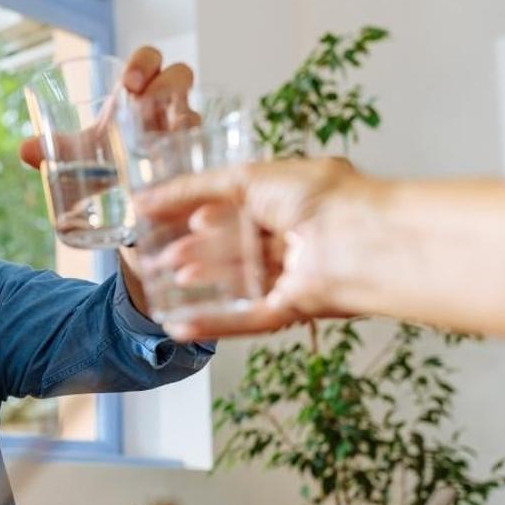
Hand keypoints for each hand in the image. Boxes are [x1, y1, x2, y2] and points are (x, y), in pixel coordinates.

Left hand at [18, 46, 197, 169]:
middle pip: (180, 75)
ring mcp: (185, 134)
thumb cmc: (110, 165)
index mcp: (140, 94)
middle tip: (141, 99)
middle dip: (165, 81)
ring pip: (195, 112)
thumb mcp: (83, 156)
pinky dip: (192, 159)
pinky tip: (179, 168)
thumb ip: (57, 150)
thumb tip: (26, 149)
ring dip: (184, 116)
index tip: (128, 84)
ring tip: (168, 133)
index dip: (144, 62)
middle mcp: (167, 108)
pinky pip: (203, 154)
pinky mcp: (193, 164)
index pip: (150, 61)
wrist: (128, 202)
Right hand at [134, 157, 367, 338]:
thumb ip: (194, 189)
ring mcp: (293, 276)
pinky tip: (179, 326)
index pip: (234, 211)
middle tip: (157, 255)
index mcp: (289, 201)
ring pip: (237, 282)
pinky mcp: (292, 309)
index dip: (196, 215)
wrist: (360, 238)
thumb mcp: (246, 178)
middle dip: (194, 251)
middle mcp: (294, 239)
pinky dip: (212, 324)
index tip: (160, 220)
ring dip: (200, 282)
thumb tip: (145, 200)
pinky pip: (246, 320)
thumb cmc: (317, 197)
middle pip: (233, 249)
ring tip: (163, 279)